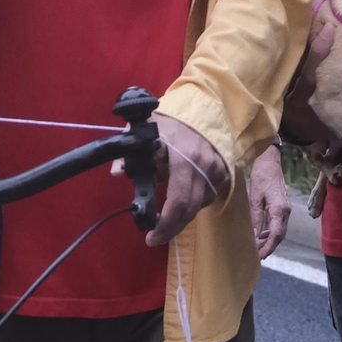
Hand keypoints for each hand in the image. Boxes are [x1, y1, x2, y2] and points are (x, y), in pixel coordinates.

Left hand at [143, 113, 229, 247]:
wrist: (201, 104)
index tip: (150, 237)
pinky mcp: (225, 170)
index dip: (165, 224)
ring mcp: (217, 169)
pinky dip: (195, 203)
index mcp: (184, 157)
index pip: (177, 201)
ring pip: (200, 204)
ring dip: (183, 215)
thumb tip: (117, 172)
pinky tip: (183, 200)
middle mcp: (205, 165)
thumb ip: (130, 152)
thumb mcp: (144, 131)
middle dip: (172, 227)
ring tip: (167, 218)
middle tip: (156, 237)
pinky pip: (209, 196)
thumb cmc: (168, 120)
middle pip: (190, 209)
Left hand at [247, 145, 291, 258]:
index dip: (268, 247)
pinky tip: (262, 233)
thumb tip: (254, 237)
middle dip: (270, 246)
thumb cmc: (261, 177)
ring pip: (280, 230)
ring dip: (270, 240)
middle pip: (280, 235)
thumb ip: (256, 218)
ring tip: (258, 246)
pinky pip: (279, 223)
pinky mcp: (283, 206)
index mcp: (280, 210)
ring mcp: (286, 209)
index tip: (259, 256)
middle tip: (257, 255)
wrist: (270, 161)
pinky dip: (271, 231)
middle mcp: (286, 211)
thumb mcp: (255, 198)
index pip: (276, 235)